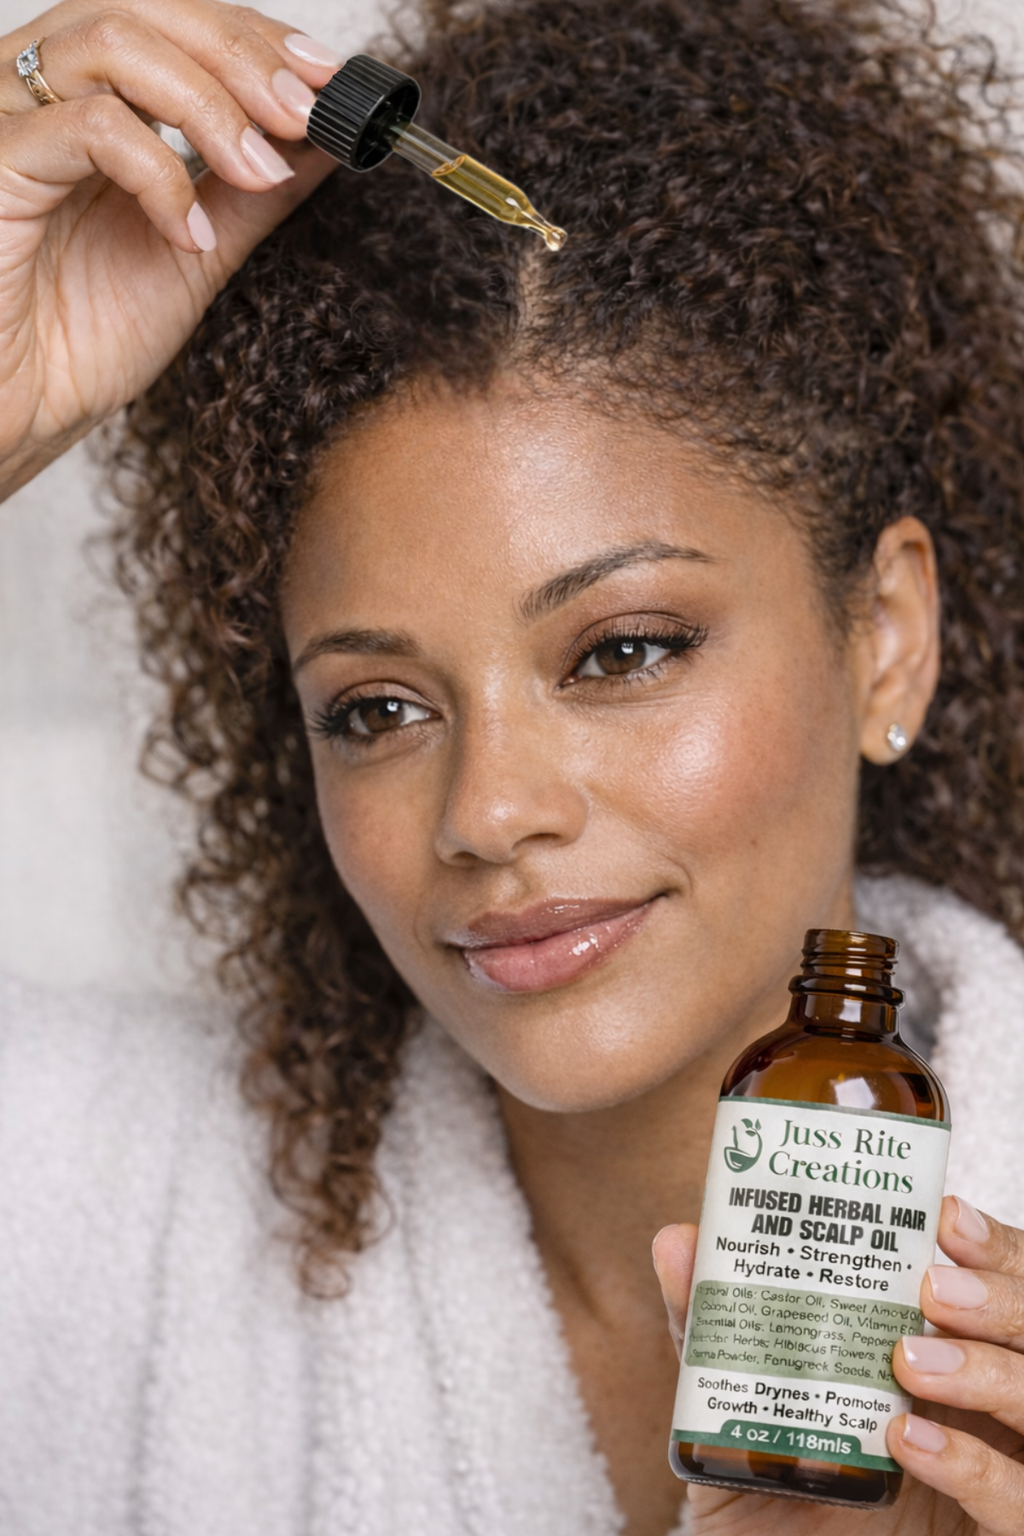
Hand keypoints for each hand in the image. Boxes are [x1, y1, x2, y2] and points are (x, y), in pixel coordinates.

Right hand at [0, 0, 338, 498]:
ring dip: (209, 103)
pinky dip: (159, 173)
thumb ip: (250, 192)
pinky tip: (188, 234)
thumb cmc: (79, 343)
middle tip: (305, 117)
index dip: (254, 37)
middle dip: (240, 57)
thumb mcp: (195, 255)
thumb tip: (328, 143)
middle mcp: (39, 93)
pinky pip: (87, 127)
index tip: (328, 82)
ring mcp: (9, 119)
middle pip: (142, 8)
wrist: (21, 415)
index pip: (171, 21)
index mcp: (84, 100)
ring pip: (112, 41)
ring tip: (260, 173)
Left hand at [654, 1195, 1023, 1533]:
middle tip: (931, 1288)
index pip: (999, 1283)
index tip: (943, 1214)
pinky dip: (977, 1467)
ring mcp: (1002, 1472)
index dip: (990, 1245)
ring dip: (991, 1371)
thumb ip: (712, 1336)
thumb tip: (676, 1239)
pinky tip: (908, 1442)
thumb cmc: (768, 1508)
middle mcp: (986, 1410)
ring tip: (906, 1360)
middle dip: (1000, 1293)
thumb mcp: (734, 1417)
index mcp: (943, 1357)